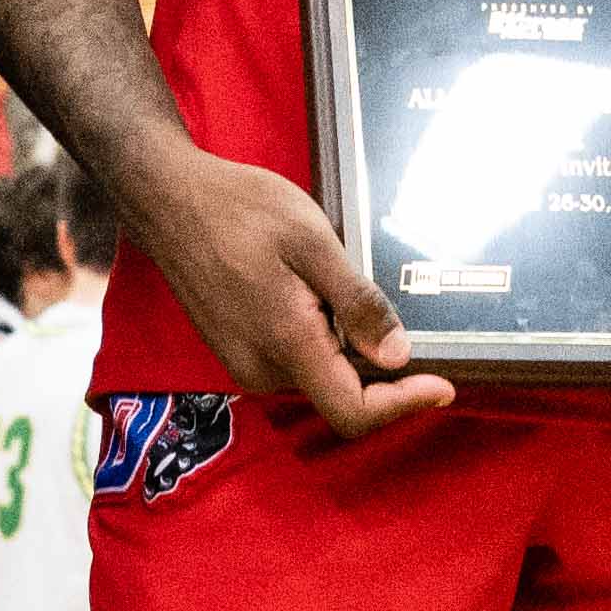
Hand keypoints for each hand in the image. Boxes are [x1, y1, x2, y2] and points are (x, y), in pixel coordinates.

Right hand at [128, 148, 451, 444]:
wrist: (168, 199)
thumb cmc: (238, 209)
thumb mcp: (312, 241)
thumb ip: (356, 303)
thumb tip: (397, 356)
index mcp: (286, 344)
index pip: (353, 411)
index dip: (404, 405)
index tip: (443, 384)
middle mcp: (261, 368)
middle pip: (340, 396)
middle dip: (380, 371)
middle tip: (402, 317)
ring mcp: (244, 362)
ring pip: (318, 377)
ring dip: (347, 349)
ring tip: (344, 289)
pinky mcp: (236, 350)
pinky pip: (294, 361)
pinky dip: (321, 339)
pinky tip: (316, 293)